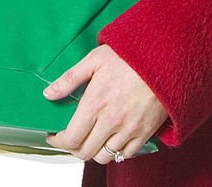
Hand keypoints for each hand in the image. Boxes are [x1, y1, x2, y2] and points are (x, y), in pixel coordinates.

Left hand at [43, 44, 167, 163]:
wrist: (162, 57)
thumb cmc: (128, 55)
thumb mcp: (94, 59)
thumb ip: (70, 78)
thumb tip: (49, 93)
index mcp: (96, 102)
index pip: (71, 138)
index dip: (59, 141)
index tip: (54, 136)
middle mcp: (111, 121)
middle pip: (85, 152)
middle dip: (73, 148)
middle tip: (71, 138)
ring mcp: (129, 129)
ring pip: (104, 157)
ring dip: (94, 151)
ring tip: (91, 138)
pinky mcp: (145, 133)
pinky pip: (126, 155)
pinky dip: (115, 152)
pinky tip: (111, 138)